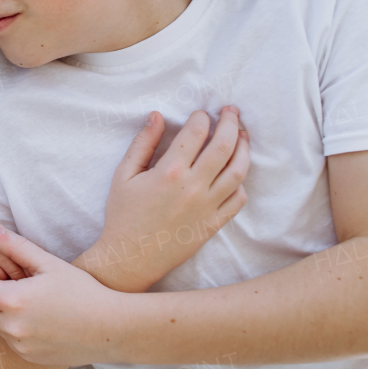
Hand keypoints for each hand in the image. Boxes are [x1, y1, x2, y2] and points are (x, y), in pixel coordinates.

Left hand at [0, 222, 126, 366]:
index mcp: (15, 302)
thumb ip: (16, 246)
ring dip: (4, 311)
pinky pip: (10, 340)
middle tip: (19, 285)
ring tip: (34, 303)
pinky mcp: (29, 358)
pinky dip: (17, 328)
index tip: (8, 273)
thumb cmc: (83, 292)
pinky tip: (42, 320)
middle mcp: (13, 328)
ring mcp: (20, 347)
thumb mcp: (49, 264)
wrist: (112, 329)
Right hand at [79, 108, 247, 293]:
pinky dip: (241, 183)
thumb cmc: (123, 215)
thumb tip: (157, 116)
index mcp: (169, 172)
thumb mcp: (124, 175)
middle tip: (232, 112)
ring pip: (238, 171)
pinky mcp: (213, 224)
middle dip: (231, 123)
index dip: (201, 118)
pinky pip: (238, 200)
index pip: (195, 133)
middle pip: (224, 146)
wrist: (131, 256)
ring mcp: (207, 207)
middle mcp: (193, 187)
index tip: (201, 113)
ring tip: (243, 136)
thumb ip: (142, 143)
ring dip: (244, 149)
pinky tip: (236, 173)